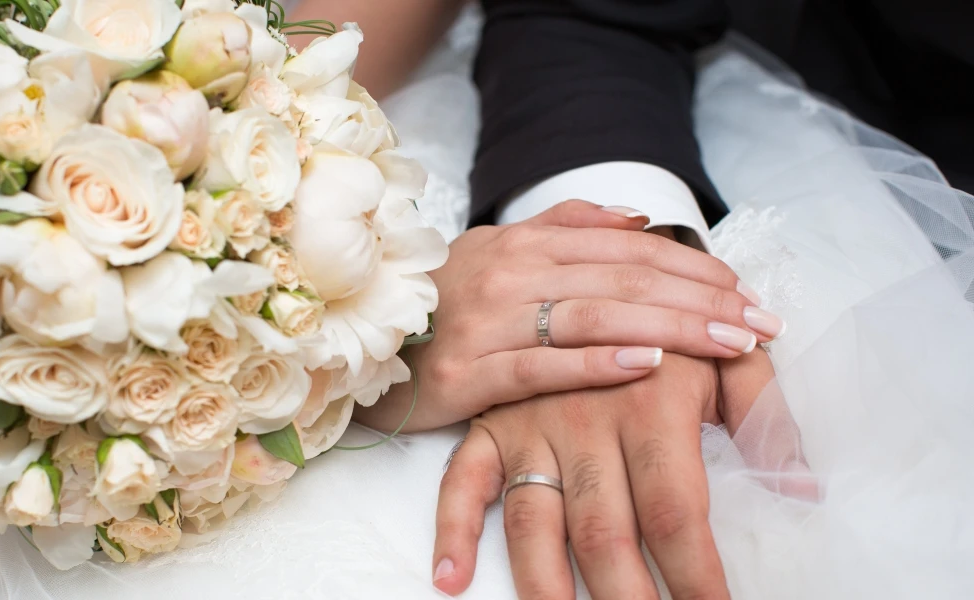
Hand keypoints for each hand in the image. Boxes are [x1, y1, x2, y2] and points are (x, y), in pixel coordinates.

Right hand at [356, 201, 784, 432]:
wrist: (365, 347)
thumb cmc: (445, 304)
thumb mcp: (499, 251)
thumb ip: (567, 227)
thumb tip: (639, 220)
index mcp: (524, 243)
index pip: (626, 249)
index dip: (692, 268)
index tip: (747, 291)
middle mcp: (509, 272)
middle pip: (622, 279)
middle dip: (701, 300)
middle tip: (761, 323)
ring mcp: (487, 320)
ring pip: (593, 316)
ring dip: (670, 327)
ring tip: (729, 343)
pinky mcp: (469, 372)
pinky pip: (541, 365)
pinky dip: (597, 362)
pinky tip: (647, 364)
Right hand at [432, 350, 812, 598]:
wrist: (587, 262)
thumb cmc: (667, 318)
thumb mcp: (723, 355)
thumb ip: (765, 414)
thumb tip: (801, 489)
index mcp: (649, 403)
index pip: (677, 512)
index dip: (697, 576)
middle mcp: (585, 420)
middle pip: (605, 531)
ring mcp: (530, 425)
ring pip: (533, 521)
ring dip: (547, 587)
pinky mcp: (490, 424)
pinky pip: (460, 481)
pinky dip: (452, 529)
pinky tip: (451, 580)